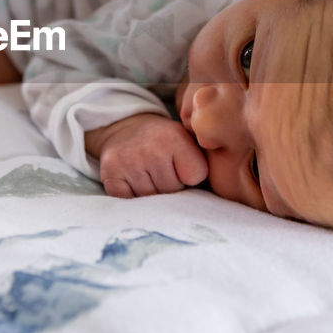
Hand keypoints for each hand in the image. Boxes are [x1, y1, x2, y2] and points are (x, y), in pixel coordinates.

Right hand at [85, 113, 207, 198]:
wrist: (124, 130)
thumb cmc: (163, 142)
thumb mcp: (186, 139)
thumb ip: (204, 159)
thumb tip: (222, 192)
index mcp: (174, 137)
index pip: (195, 176)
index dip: (190, 176)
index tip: (182, 164)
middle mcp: (150, 148)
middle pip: (173, 190)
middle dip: (172, 186)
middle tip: (162, 169)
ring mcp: (128, 163)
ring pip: (153, 200)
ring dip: (153, 194)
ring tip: (148, 175)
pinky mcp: (111, 176)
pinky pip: (131, 203)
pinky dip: (134, 198)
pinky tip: (134, 182)